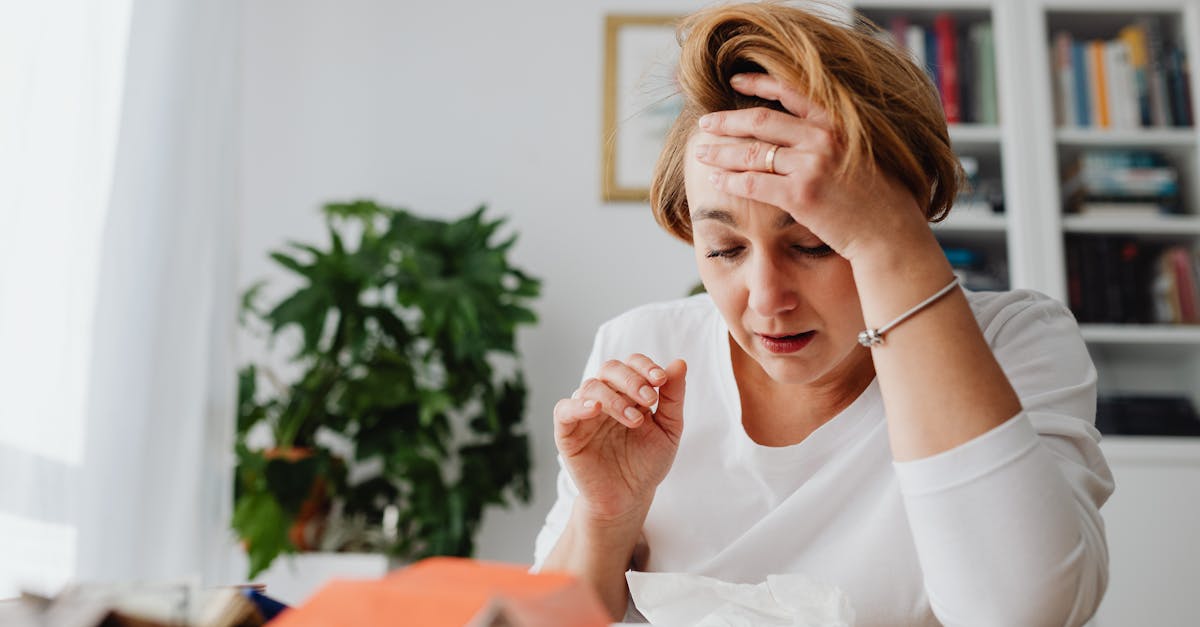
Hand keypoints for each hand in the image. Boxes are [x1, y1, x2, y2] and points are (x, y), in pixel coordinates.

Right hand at [553, 355, 686, 523]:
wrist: (630, 498)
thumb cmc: (648, 462)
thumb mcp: (669, 430)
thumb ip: (673, 397)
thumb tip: (679, 363)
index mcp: (628, 392)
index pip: (632, 364)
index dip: (645, 366)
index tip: (661, 380)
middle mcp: (605, 397)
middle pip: (610, 369)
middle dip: (631, 380)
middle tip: (649, 399)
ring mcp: (584, 413)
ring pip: (590, 387)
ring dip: (614, 398)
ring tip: (635, 420)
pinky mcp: (567, 433)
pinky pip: (564, 410)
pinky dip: (578, 405)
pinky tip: (595, 410)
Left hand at [693, 72, 929, 261]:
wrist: (891, 233)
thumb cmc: (878, 199)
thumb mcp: (860, 153)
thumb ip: (833, 138)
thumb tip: (802, 132)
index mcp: (838, 123)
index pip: (790, 91)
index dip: (757, 83)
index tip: (734, 81)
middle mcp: (823, 138)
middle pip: (761, 121)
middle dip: (726, 121)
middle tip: (705, 123)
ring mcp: (812, 165)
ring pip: (751, 152)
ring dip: (720, 152)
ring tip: (701, 152)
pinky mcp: (801, 195)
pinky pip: (753, 184)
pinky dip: (730, 181)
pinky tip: (715, 181)